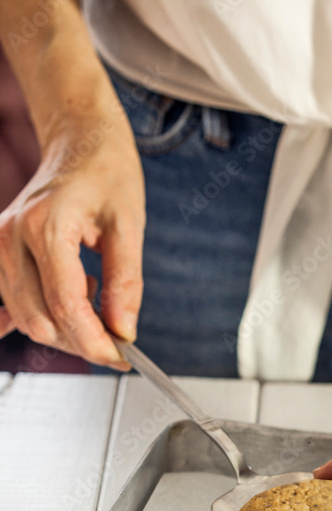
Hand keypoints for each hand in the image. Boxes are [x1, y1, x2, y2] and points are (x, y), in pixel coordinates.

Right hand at [0, 105, 144, 368]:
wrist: (78, 141)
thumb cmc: (108, 175)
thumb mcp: (130, 226)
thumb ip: (126, 283)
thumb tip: (124, 332)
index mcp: (46, 226)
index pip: (66, 306)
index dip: (95, 342)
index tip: (122, 360)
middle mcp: (10, 237)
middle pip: (42, 321)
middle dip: (82, 340)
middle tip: (117, 334)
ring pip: (27, 319)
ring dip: (65, 328)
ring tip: (93, 290)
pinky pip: (10, 306)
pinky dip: (38, 319)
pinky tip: (62, 318)